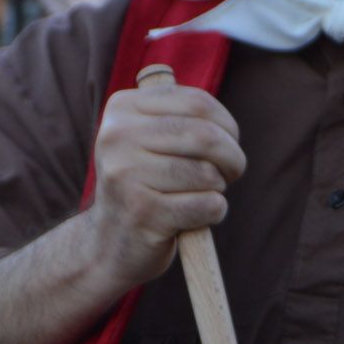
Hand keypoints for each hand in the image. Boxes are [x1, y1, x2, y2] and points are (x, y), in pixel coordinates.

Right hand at [85, 79, 245, 292]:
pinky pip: (206, 205)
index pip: (197, 103)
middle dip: (232, 157)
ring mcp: (126, 175)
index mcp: (122, 108)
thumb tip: (223, 123)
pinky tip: (196, 217)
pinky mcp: (143, 212)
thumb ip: (182, 117)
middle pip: (206, 135)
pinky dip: (214, 212)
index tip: (230, 142)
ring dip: (219, 188)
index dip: (227, 124)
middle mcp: (117, 137)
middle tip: (232, 172)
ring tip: (201, 194)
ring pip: (207, 173)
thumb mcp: (150, 139)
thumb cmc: (145, 183)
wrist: (110, 241)